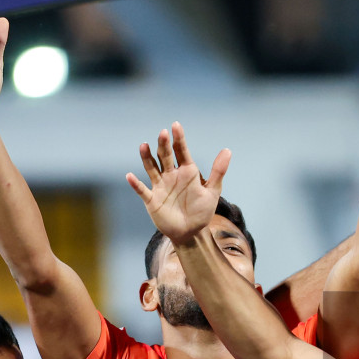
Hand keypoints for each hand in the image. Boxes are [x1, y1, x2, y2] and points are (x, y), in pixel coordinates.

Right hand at [126, 123, 231, 243]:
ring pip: (151, 168)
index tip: (176, 126)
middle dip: (163, 145)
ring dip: (147, 158)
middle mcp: (171, 175)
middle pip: (165, 156)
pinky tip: (130, 176)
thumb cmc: (202, 211)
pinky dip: (136, 184)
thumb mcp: (212, 191)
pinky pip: (142, 190)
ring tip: (144, 146)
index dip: (179, 139)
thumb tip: (228, 150)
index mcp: (187, 171)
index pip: (181, 151)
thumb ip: (218, 171)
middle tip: (163, 133)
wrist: (191, 232)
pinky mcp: (152, 199)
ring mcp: (160, 186)